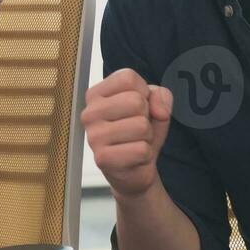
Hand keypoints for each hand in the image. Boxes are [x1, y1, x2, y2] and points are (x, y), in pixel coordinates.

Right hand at [82, 68, 172, 199]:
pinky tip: (133, 158)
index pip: (128, 78)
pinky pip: (141, 149)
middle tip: (136, 129)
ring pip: (141, 126)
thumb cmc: (139, 134)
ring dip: (146, 137)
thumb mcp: (154, 107)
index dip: (144, 92)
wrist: (134, 170)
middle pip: (136, 101)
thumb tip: (159, 110)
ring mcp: (93, 136)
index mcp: (96, 94)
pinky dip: (145, 155)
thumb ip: (161, 96)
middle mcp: (89, 112)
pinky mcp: (102, 158)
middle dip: (146, 117)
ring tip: (134, 142)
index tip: (137, 107)